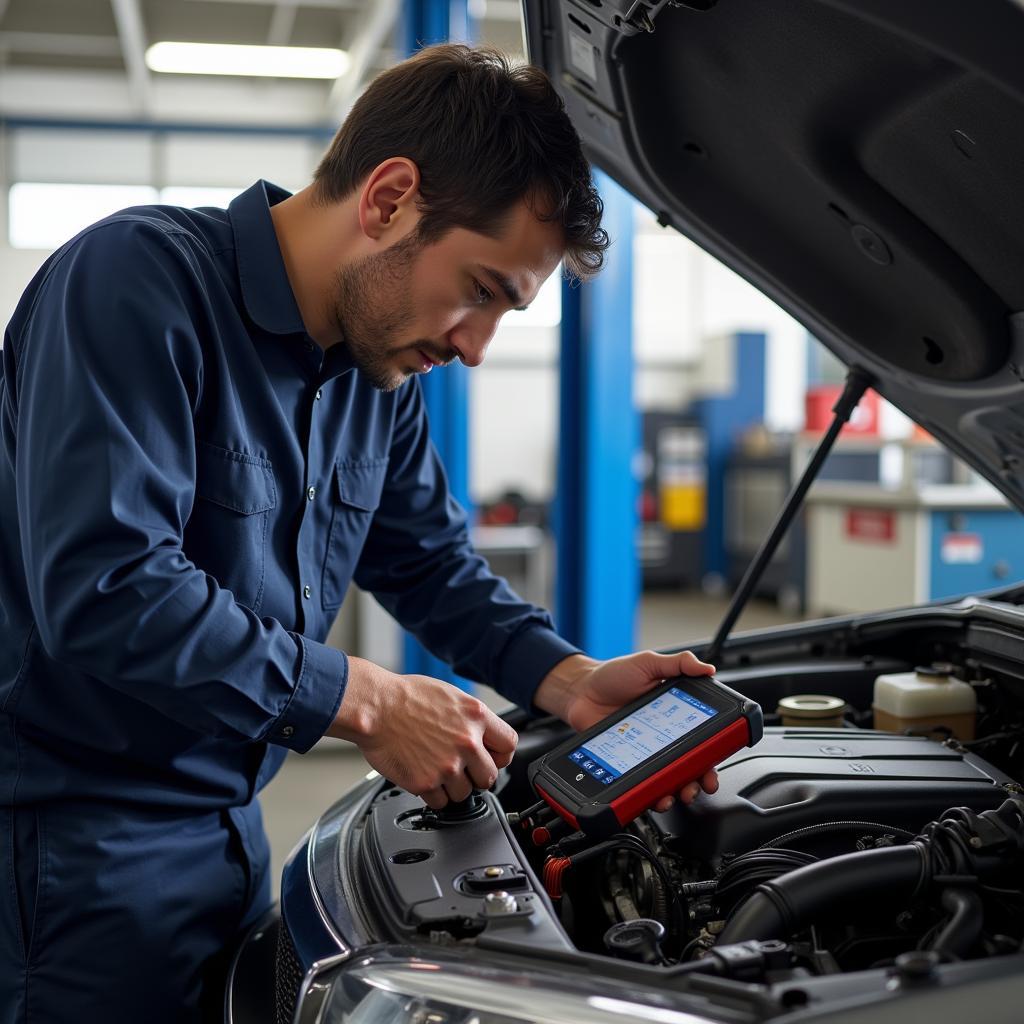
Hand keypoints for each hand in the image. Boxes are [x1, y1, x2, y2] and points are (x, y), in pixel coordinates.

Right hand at [326, 656, 517, 808]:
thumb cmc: (405, 696)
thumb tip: (485, 734)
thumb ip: (472, 717)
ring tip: (435, 768)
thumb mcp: (450, 695)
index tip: (491, 758)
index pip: (509, 745)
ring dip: (452, 786)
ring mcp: (447, 765)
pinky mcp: (426, 782)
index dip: (500, 755)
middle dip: (476, 775)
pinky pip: (440, 802)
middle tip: (461, 768)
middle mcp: (467, 742)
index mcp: (476, 716)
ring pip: (465, 793)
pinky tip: (424, 776)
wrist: (374, 707)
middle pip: (490, 776)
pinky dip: (433, 794)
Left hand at [534, 649, 719, 811]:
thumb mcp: (648, 663)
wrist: (580, 691)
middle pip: (691, 763)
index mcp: (676, 713)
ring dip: (679, 790)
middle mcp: (665, 736)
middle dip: (700, 779)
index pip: (703, 735)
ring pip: (670, 779)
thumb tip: (706, 668)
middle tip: (700, 784)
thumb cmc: (613, 676)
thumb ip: (678, 664)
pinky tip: (654, 795)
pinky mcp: (629, 763)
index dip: (714, 750)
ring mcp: (648, 752)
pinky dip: (652, 794)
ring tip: (677, 793)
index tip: (717, 758)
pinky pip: (644, 784)